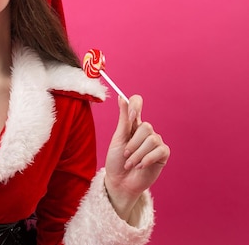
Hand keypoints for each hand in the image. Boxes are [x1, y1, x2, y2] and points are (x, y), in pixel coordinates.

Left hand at [104, 95, 169, 220]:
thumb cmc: (117, 160)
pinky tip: (140, 167)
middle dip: (132, 143)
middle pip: (146, 126)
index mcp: (133, 124)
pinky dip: (147, 159)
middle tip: (126, 155)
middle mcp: (146, 131)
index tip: (131, 115)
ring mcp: (156, 142)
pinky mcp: (163, 154)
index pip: (137, 103)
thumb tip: (121, 98)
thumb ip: (123, 120)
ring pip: (151, 139)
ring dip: (137, 154)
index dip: (136, 105)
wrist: (120, 182)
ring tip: (130, 164)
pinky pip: (159, 151)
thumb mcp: (118, 139)